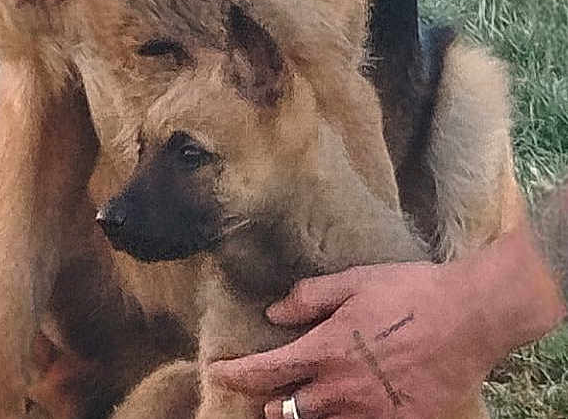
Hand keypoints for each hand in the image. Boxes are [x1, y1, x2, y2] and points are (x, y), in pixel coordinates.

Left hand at [209, 261, 505, 418]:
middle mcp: (344, 389)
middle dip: (270, 404)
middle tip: (261, 397)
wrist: (468, 317)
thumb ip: (309, 299)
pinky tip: (347, 409)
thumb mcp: (353, 282)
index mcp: (327, 350)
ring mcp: (374, 412)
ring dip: (304, 416)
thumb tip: (274, 312)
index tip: (218, 370)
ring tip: (296, 408)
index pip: (267, 371)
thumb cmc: (409, 291)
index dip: (237, 373)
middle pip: (289, 410)